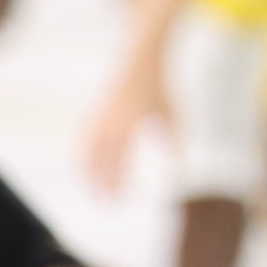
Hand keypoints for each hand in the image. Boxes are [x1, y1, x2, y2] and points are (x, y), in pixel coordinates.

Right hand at [85, 60, 171, 195]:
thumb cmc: (160, 88)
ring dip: (89, 175)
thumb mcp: (173, 113)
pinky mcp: (94, 114)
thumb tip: (183, 169)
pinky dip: (83, 160)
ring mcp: (99, 117)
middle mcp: (110, 121)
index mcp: (130, 121)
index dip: (120, 181)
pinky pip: (84, 142)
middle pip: (102, 160)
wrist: (139, 59)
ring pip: (88, 152)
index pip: (122, 158)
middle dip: (103, 184)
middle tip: (107, 206)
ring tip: (95, 195)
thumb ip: (175, 141)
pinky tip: (87, 174)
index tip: (123, 200)